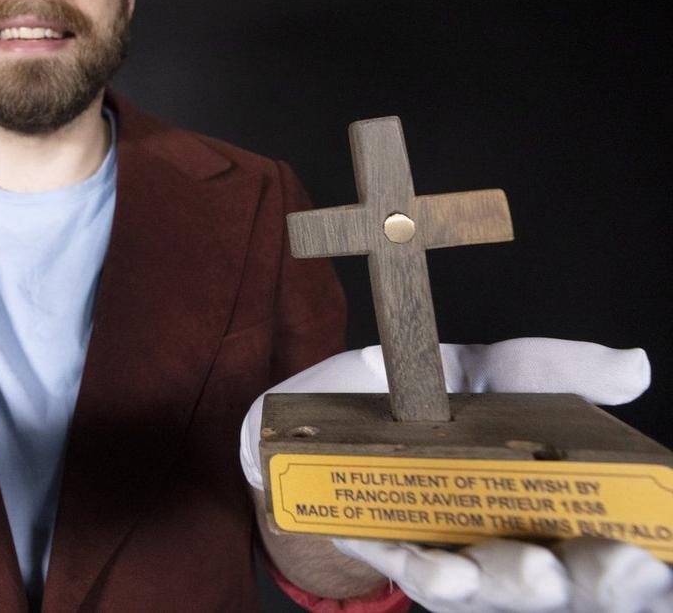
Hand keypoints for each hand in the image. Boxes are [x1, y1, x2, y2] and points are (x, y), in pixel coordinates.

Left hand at [238, 339, 667, 612]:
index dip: (650, 573)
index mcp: (551, 507)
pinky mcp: (391, 551)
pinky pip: (411, 568)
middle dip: (598, 581)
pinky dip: (426, 568)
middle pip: (569, 585)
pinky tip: (442, 567)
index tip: (665, 563)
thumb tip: (634, 366)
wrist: (316, 417)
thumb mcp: (485, 371)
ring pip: (492, 587)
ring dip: (514, 581)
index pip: (618, 555)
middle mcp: (512, 547)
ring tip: (536, 571)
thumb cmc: (417, 401)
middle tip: (621, 566)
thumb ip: (550, 370)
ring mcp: (453, 558)